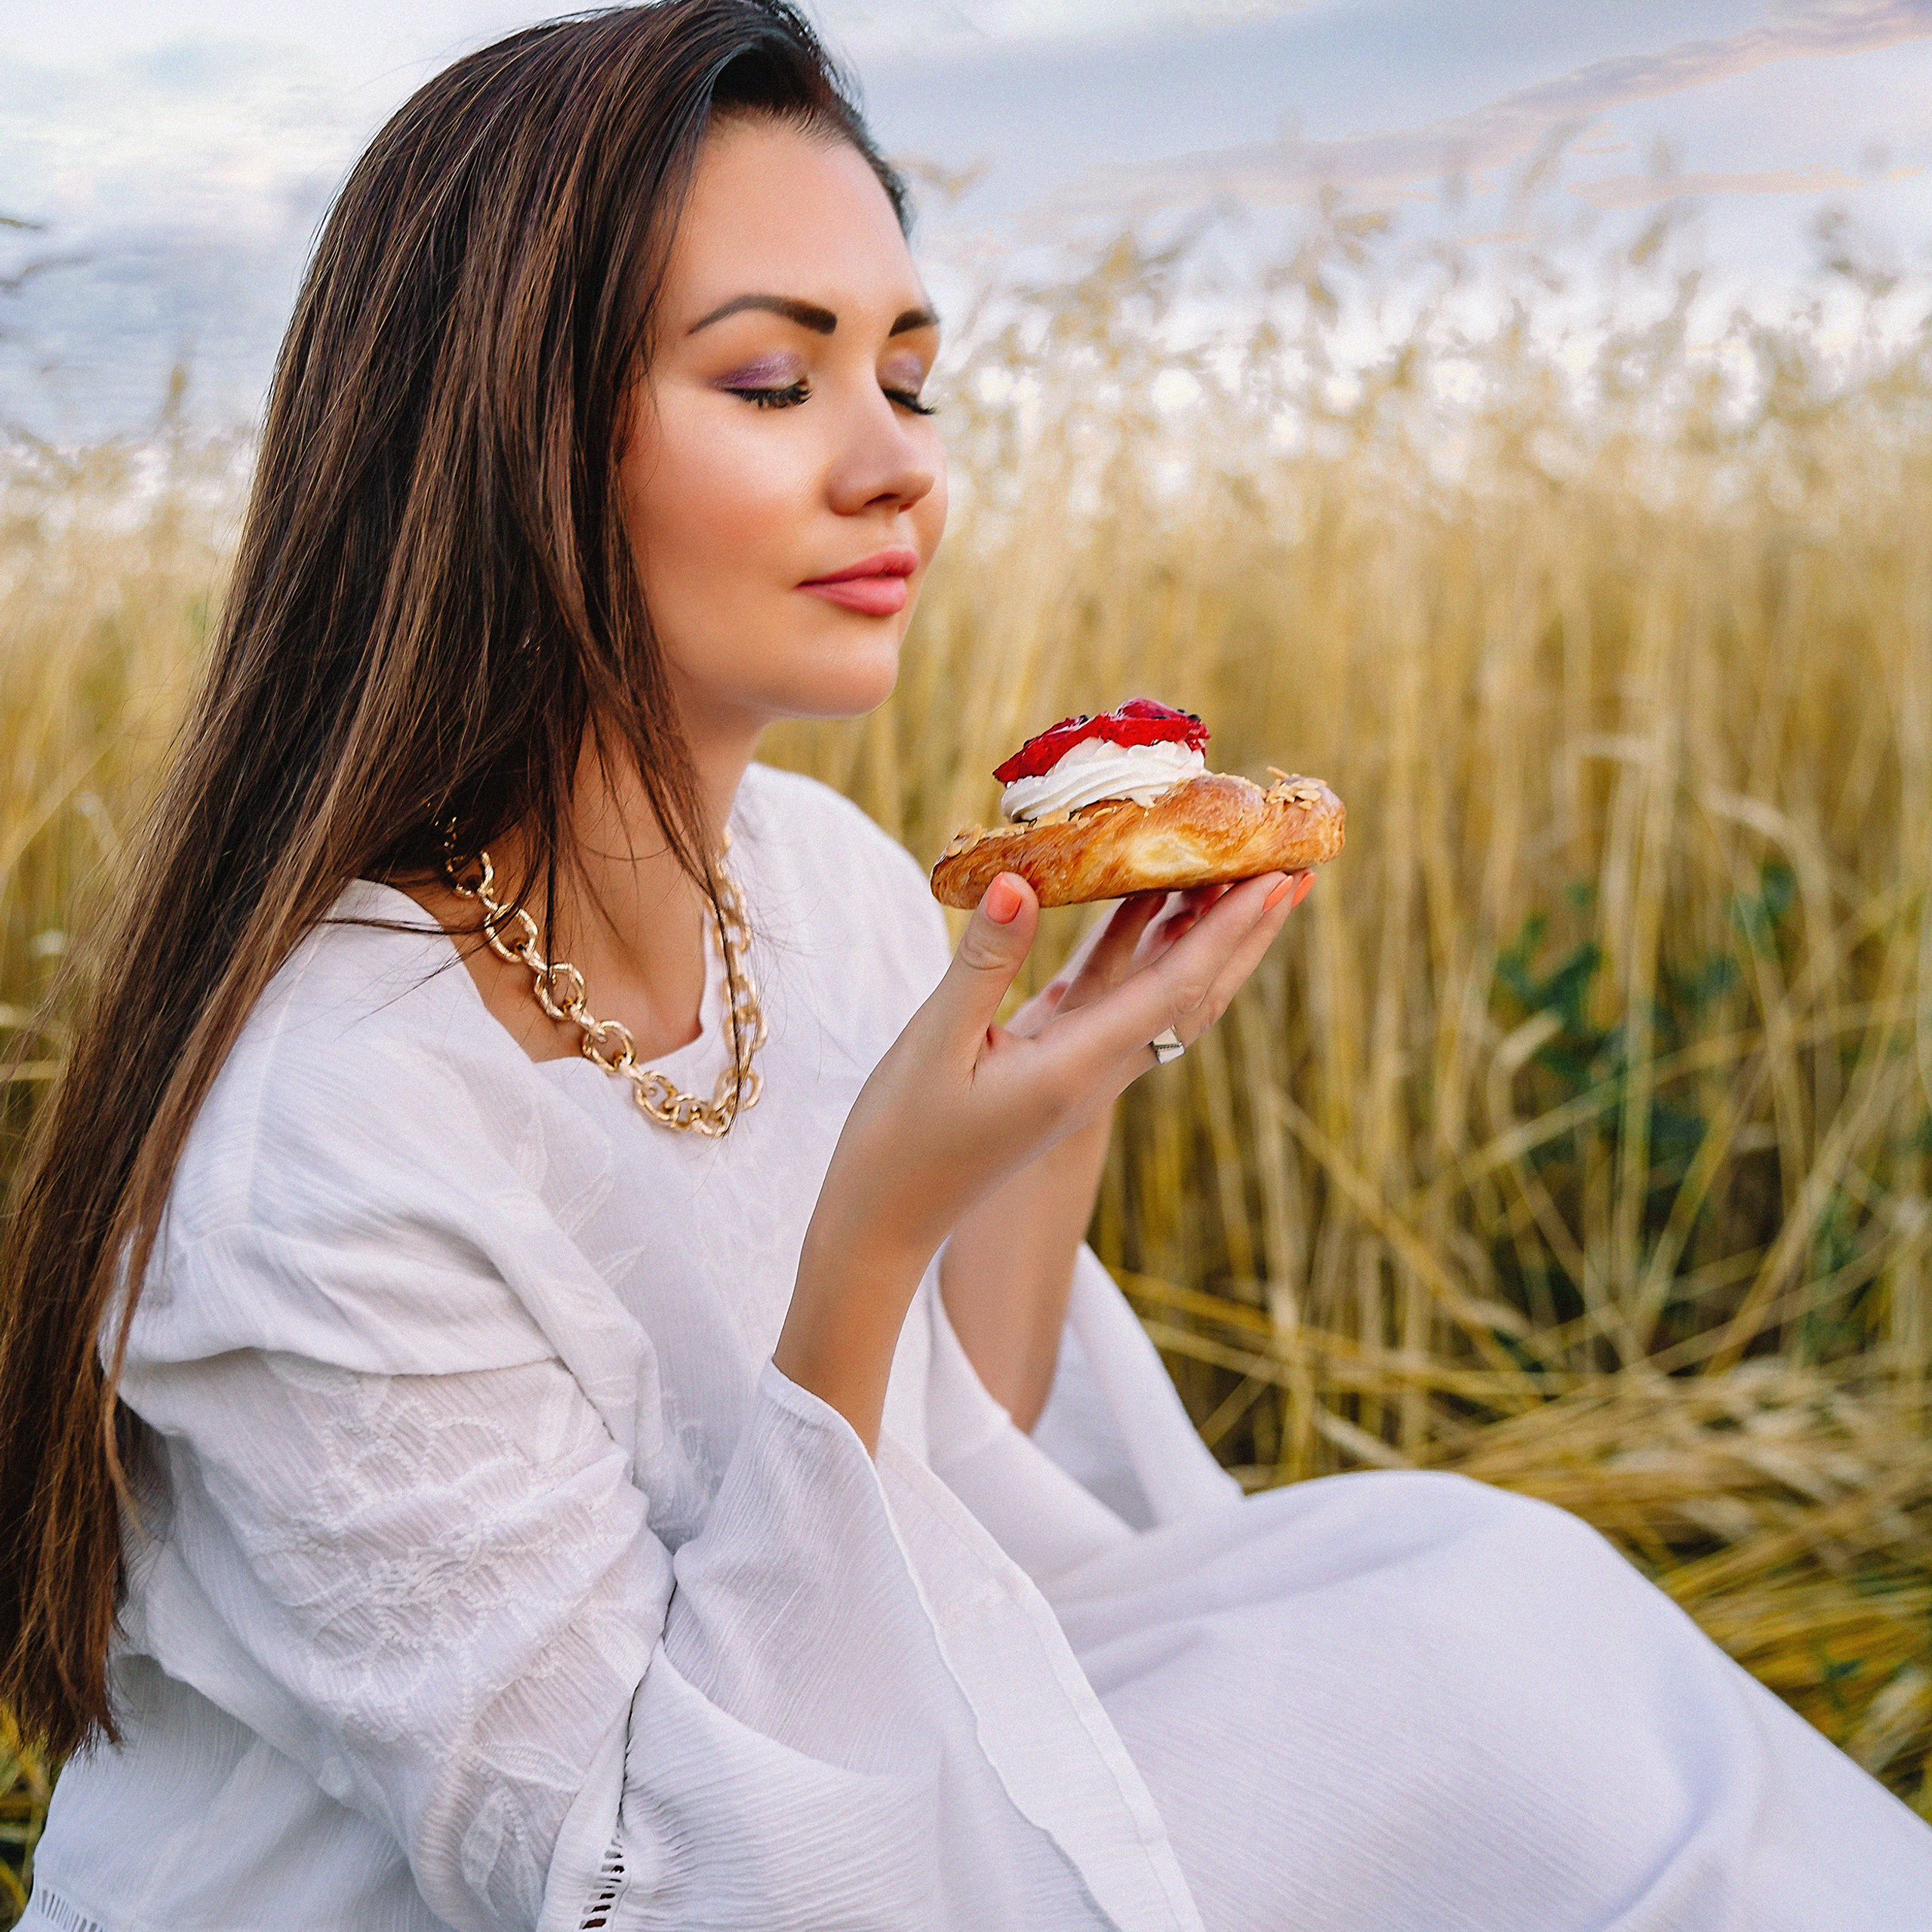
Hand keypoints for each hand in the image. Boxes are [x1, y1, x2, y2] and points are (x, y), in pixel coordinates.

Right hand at [942, 877, 1311, 1428]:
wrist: (885, 1221)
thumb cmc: (901, 1142)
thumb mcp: (935, 1045)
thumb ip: (983, 963)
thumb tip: (1017, 882)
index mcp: (1076, 1069)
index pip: (1172, 990)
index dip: (1226, 932)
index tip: (1276, 882)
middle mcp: (1095, 1071)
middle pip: (1194, 994)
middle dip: (1247, 934)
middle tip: (1299, 871)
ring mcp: (1080, 1070)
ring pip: (1162, 994)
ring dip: (1204, 936)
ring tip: (1241, 873)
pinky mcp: (1055, 1063)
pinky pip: (1117, 995)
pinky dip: (1142, 945)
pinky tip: (1147, 900)